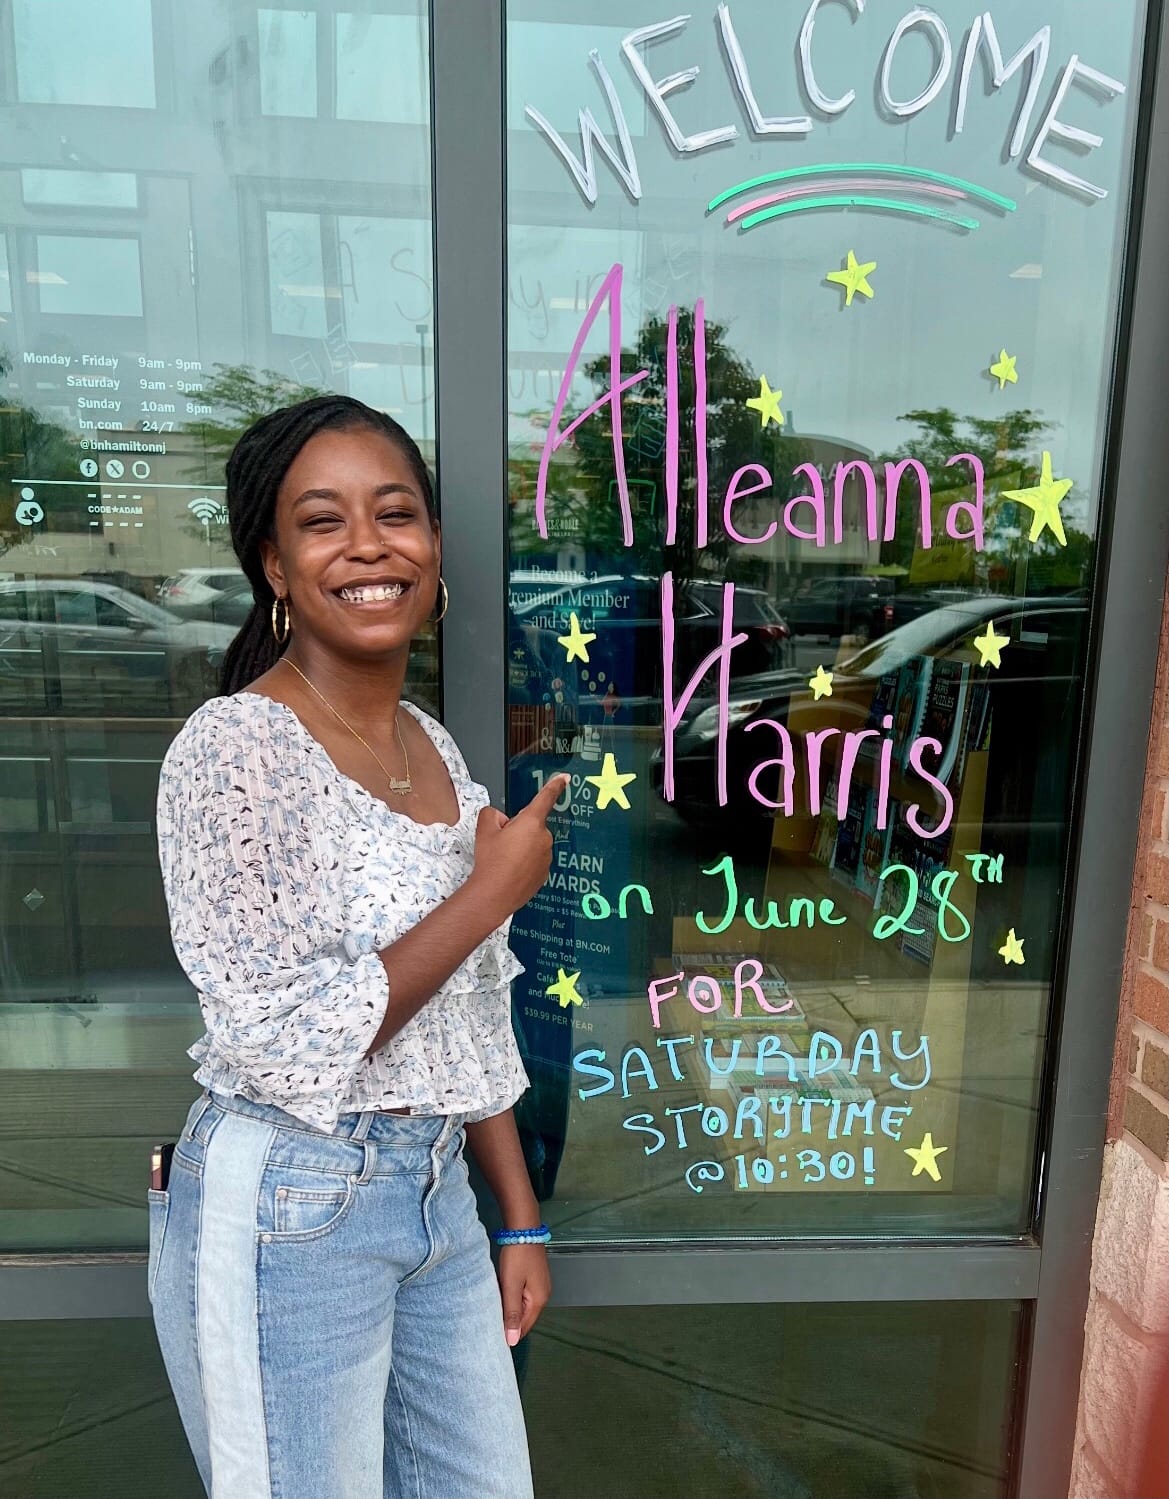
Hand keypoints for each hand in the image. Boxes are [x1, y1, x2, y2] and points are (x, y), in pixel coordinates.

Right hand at [469, 775, 568, 925]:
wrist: (493, 894)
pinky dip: (524, 864)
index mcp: (531, 822)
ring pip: (533, 844)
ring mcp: (546, 857)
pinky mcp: (544, 873)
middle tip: (501, 844)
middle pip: (531, 826)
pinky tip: (510, 871)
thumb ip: (492, 814)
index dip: (555, 786)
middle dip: (518, 830)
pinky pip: (534, 861)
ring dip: (521, 848)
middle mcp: (543, 838)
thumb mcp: (484, 830)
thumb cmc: (491, 862)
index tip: (564, 778)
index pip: (545, 798)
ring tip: (504, 860)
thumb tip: (499, 819)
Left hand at [498, 1243, 550, 1345]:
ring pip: (523, 1307)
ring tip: (492, 1309)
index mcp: (539, 1301)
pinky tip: (501, 1294)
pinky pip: (523, 1296)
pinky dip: (512, 1298)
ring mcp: (540, 1286)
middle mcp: (543, 1296)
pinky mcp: (535, 1278)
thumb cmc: (517, 1257)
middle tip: (488, 1322)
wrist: (524, 1229)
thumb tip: (512, 1341)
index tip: (491, 1335)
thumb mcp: (511, 1286)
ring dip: (509, 1309)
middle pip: (524, 1318)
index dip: (508, 1334)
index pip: (524, 1328)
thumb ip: (512, 1313)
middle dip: (508, 1321)